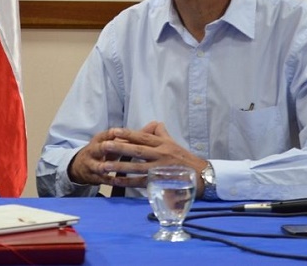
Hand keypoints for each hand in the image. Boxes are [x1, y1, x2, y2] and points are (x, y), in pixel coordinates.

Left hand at [69, 122, 206, 192]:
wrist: (202, 176)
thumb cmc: (185, 159)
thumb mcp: (173, 143)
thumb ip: (161, 134)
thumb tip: (154, 124)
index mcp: (163, 144)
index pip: (143, 137)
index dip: (128, 134)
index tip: (113, 131)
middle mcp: (161, 155)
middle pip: (137, 150)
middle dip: (120, 148)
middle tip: (104, 145)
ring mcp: (160, 169)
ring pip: (137, 168)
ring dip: (120, 167)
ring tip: (104, 166)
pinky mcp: (160, 183)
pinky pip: (141, 183)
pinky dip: (127, 182)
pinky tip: (115, 181)